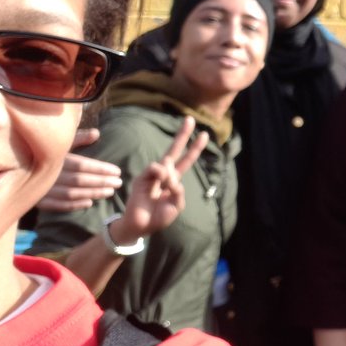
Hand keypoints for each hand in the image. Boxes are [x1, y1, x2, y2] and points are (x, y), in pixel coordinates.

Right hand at [37, 128, 122, 211]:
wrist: (14, 168)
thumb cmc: (43, 153)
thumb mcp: (59, 144)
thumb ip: (78, 138)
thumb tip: (96, 133)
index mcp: (55, 158)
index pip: (82, 165)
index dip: (101, 169)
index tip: (117, 171)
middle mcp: (48, 173)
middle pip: (79, 180)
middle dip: (101, 182)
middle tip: (119, 183)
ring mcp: (42, 189)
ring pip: (71, 194)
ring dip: (92, 194)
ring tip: (109, 192)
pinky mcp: (37, 201)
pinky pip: (58, 205)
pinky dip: (74, 205)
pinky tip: (89, 203)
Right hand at [116, 117, 207, 240]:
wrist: (141, 226)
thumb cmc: (159, 218)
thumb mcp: (176, 206)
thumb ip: (179, 191)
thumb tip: (172, 176)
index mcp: (174, 181)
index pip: (186, 161)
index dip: (194, 148)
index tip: (204, 135)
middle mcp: (164, 175)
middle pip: (174, 151)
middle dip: (183, 135)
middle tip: (190, 119)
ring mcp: (152, 175)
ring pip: (167, 162)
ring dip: (171, 175)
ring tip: (167, 188)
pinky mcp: (142, 178)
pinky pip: (156, 168)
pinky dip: (162, 174)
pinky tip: (161, 182)